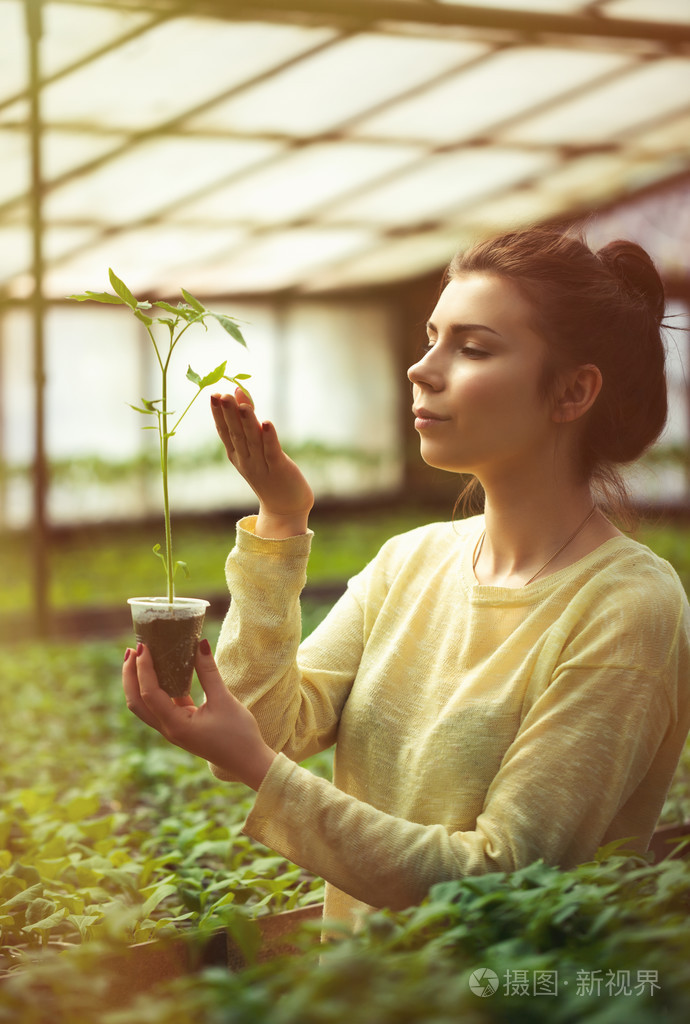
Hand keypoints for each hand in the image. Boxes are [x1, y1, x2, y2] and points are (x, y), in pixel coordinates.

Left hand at [122, 641, 276, 790]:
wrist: (248, 762)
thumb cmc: (239, 735)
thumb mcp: (224, 700)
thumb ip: (209, 672)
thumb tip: (200, 644)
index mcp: (176, 725)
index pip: (149, 693)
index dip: (143, 668)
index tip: (143, 646)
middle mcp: (169, 729)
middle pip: (137, 702)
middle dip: (130, 675)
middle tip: (132, 649)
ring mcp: (173, 729)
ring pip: (145, 705)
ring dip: (139, 682)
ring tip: (140, 657)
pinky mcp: (181, 726)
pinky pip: (162, 705)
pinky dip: (158, 687)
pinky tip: (165, 670)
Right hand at [211, 389, 312, 536]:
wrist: (284, 508)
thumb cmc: (269, 472)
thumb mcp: (254, 445)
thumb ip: (247, 419)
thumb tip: (238, 390)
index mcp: (237, 454)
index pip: (224, 431)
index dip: (218, 414)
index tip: (213, 394)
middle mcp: (245, 459)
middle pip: (235, 434)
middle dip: (228, 414)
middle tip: (221, 395)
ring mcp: (261, 465)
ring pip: (252, 440)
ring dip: (246, 422)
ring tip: (242, 404)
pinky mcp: (279, 469)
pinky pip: (272, 451)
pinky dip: (268, 437)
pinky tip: (266, 423)